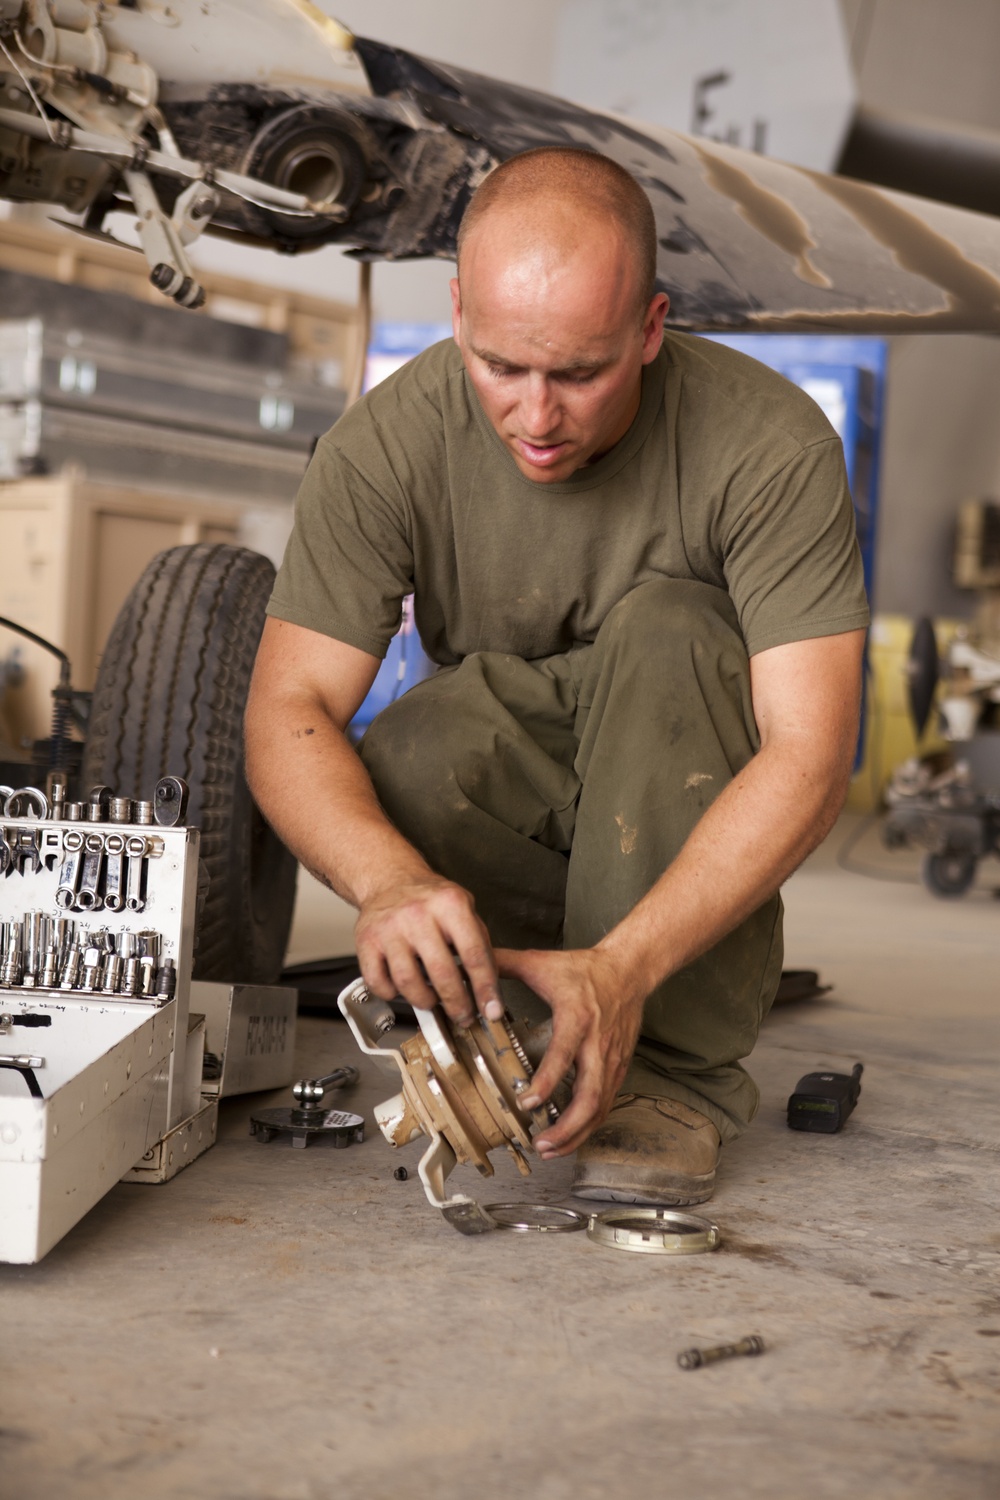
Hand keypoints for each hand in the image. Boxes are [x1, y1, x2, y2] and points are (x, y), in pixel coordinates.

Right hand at [355, 872, 502, 1026]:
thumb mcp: (463, 907)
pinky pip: (379, 983)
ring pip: (408, 982)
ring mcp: (389, 928)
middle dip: (457, 1003)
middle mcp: (418, 914)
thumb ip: (478, 942)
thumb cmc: (429, 899)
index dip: (485, 988)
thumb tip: (490, 988)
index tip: (491, 1010)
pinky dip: (393, 995)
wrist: (389, 881)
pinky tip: (404, 989)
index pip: (474, 954)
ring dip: (425, 1001)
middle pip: (442, 972)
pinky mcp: (366, 941)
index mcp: (450, 904)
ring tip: (432, 1000)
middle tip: (463, 1015)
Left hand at [494, 947, 645, 1157]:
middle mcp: (598, 1043)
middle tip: (541, 1144)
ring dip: (577, 1133)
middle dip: (567, 1127)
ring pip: (600, 1106)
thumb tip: (471, 966)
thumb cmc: (585, 969)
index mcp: (577, 1017)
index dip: (546, 1082)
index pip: (563, 1055)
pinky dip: (589, 1124)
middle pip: (590, 1095)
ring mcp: (611, 1059)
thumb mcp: (540, 961)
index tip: (526, 1102)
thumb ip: (503, 963)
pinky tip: (570, 1135)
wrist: (629, 969)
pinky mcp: (619, 1067)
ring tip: (550, 1150)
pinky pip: (606, 1102)